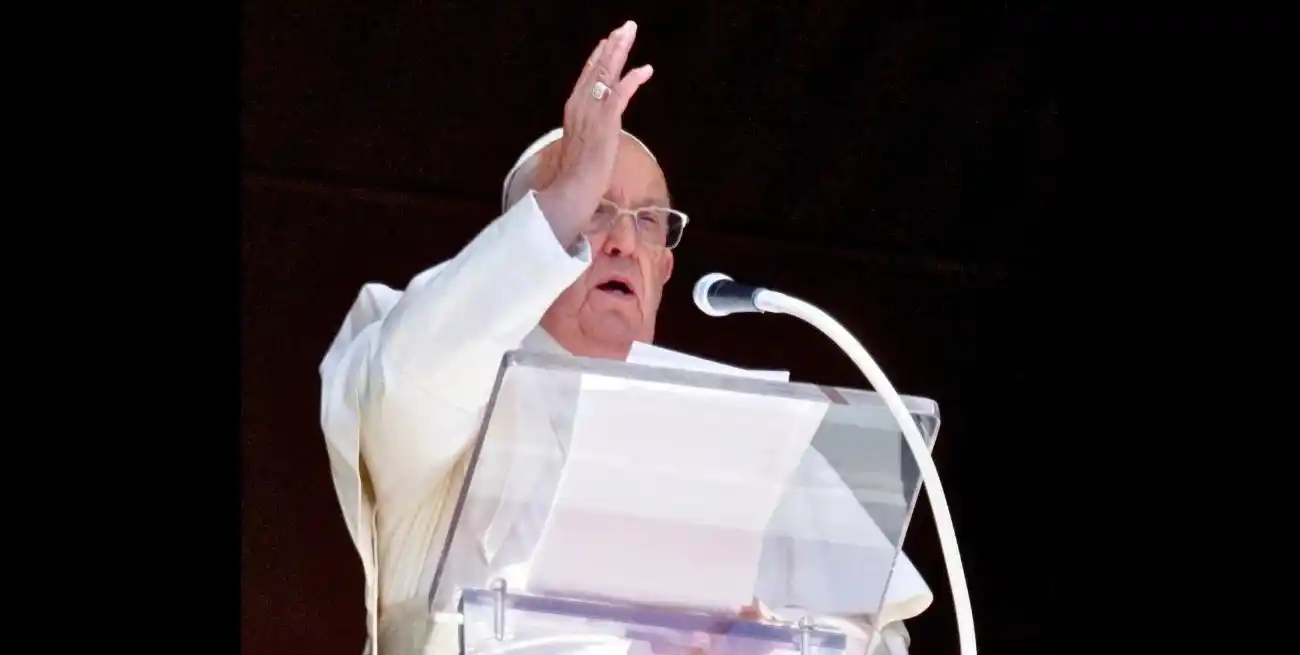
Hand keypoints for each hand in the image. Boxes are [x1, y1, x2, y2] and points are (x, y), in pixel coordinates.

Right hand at [536, 21, 653, 238]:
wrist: (573, 188)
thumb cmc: (579, 174)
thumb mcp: (584, 144)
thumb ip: (591, 129)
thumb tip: (600, 128)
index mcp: (574, 109)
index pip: (586, 77)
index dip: (598, 57)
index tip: (608, 41)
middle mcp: (580, 105)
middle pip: (597, 69)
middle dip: (612, 46)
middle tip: (625, 27)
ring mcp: (592, 112)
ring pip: (606, 74)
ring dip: (620, 52)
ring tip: (631, 33)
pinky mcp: (605, 121)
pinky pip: (620, 93)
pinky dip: (633, 79)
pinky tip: (646, 69)